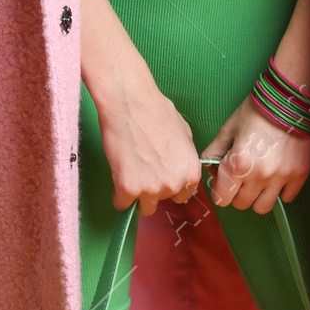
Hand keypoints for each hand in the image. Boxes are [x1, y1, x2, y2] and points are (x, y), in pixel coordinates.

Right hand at [94, 67, 201, 214]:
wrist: (129, 103)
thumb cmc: (157, 111)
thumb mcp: (185, 133)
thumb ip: (185, 157)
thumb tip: (178, 165)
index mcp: (191, 173)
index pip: (182, 195)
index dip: (169, 186)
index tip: (159, 176)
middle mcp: (174, 185)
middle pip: (162, 201)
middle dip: (153, 189)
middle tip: (142, 168)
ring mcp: (151, 189)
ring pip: (143, 207)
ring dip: (136, 194)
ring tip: (129, 172)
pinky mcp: (128, 189)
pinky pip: (121, 204)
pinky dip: (118, 194)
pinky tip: (118, 175)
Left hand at [202, 98, 309, 213]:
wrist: (292, 98)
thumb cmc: (257, 111)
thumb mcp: (228, 129)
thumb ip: (214, 153)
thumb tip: (212, 172)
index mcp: (237, 164)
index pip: (222, 199)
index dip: (220, 191)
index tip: (224, 183)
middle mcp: (259, 176)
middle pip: (241, 204)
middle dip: (237, 193)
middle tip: (242, 178)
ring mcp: (281, 178)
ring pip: (262, 207)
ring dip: (258, 197)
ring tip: (260, 180)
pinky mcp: (300, 175)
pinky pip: (286, 198)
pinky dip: (280, 191)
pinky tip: (277, 175)